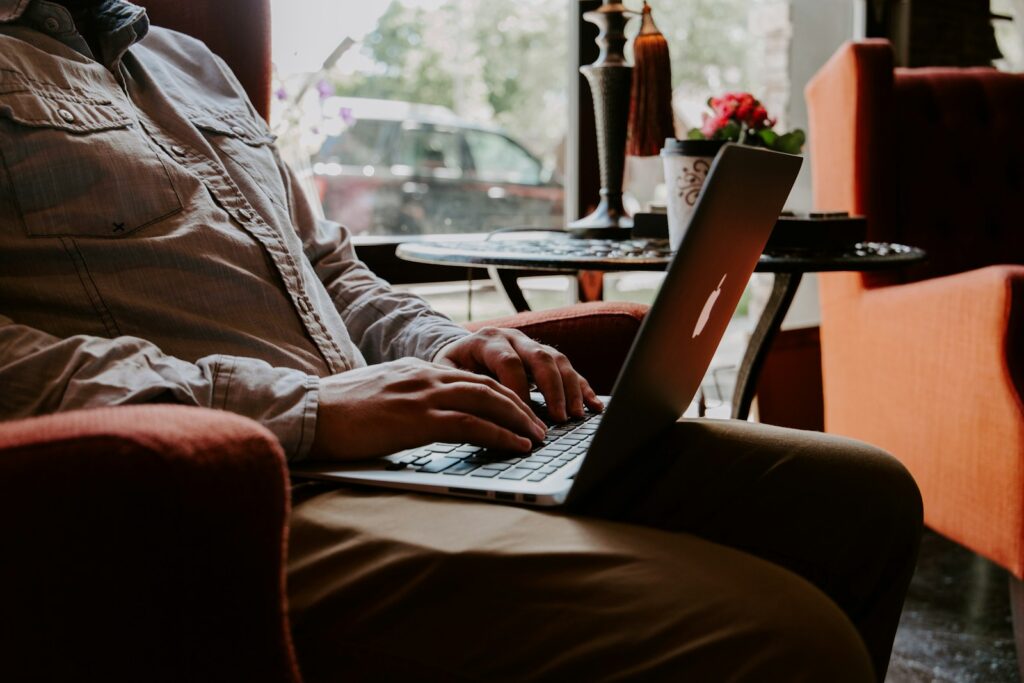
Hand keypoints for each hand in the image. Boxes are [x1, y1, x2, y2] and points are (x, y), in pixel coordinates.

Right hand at [312, 358, 547, 460]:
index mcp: (417, 370)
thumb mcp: (379, 396)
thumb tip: (425, 416)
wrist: (308, 413)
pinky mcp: (418, 420)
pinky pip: (471, 425)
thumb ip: (407, 399)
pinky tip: (516, 446)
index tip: (518, 409)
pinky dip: (500, 434)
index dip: (500, 394)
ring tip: (537, 438)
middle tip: (540, 425)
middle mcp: (425, 376)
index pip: (470, 378)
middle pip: (488, 385)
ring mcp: (423, 395)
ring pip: (487, 401)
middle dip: (520, 405)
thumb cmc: (336, 412)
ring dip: (519, 420)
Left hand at [434, 327, 603, 422]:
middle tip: (559, 417)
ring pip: (559, 361)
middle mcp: (513, 338)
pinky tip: (594, 405)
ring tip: (576, 415)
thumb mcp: (447, 374)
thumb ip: (464, 386)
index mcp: (488, 340)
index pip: (509, 362)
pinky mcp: (545, 357)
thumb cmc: (451, 369)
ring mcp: (532, 345)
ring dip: (571, 389)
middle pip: (540, 357)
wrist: (458, 352)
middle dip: (553, 389)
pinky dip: (583, 388)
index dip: (519, 389)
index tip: (523, 415)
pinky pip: (569, 369)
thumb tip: (481, 410)